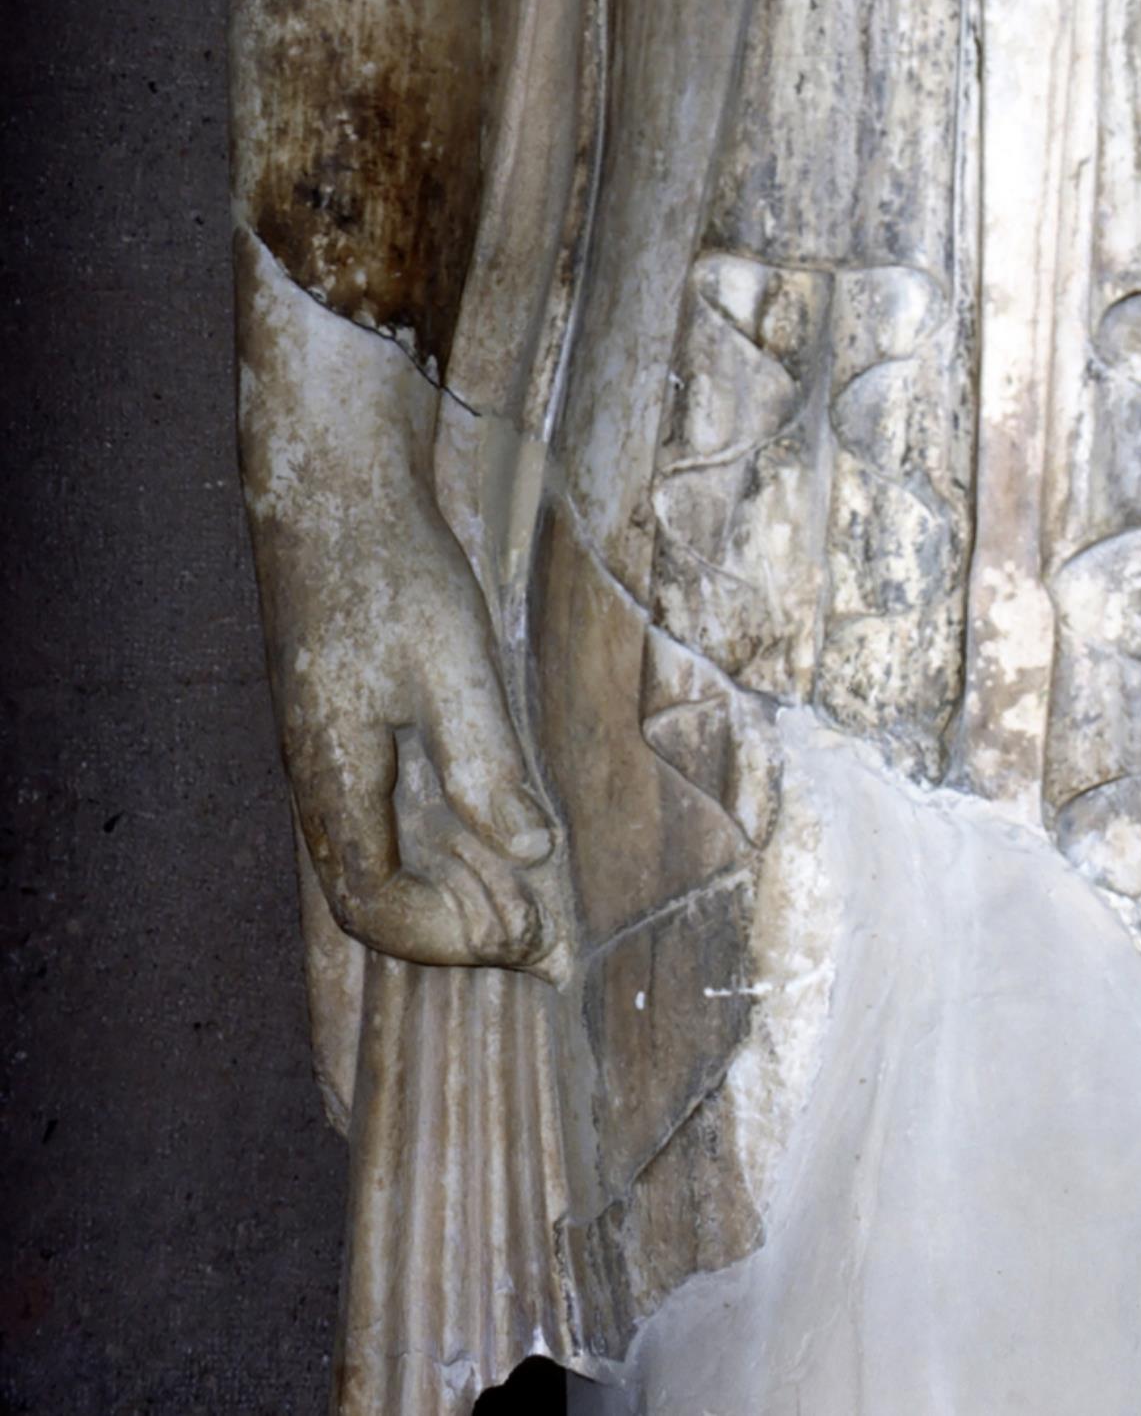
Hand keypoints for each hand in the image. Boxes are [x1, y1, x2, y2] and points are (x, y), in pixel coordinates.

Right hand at [272, 487, 559, 973]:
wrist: (331, 484)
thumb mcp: (451, 662)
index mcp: (332, 776)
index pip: (373, 905)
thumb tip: (533, 853)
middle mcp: (318, 779)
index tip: (524, 933)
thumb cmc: (389, 567)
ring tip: (529, 893)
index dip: (447, 937)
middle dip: (455, 927)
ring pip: (379, 857)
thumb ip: (486, 763)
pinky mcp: (344, 724)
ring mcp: (327, 752)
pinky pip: (383, 815)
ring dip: (450, 887)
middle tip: (540, 933)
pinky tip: (493, 827)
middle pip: (371, 897)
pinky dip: (439, 840)